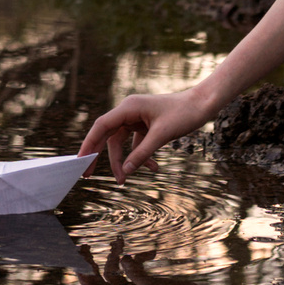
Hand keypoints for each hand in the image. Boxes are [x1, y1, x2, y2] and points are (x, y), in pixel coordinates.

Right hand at [80, 86, 215, 178]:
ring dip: (123, 161)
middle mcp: (129, 111)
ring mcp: (137, 118)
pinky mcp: (147, 125)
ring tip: (124, 180)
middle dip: (99, 156)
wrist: (204, 104)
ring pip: (121, 143)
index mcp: (129, 107)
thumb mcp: (161, 136)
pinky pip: (137, 143)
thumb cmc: (184, 113)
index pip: (101, 126)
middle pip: (107, 135)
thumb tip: (124, 172)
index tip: (80, 161)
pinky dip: (141, 156)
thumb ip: (141, 154)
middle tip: (88, 176)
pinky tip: (153, 169)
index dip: (88, 144)